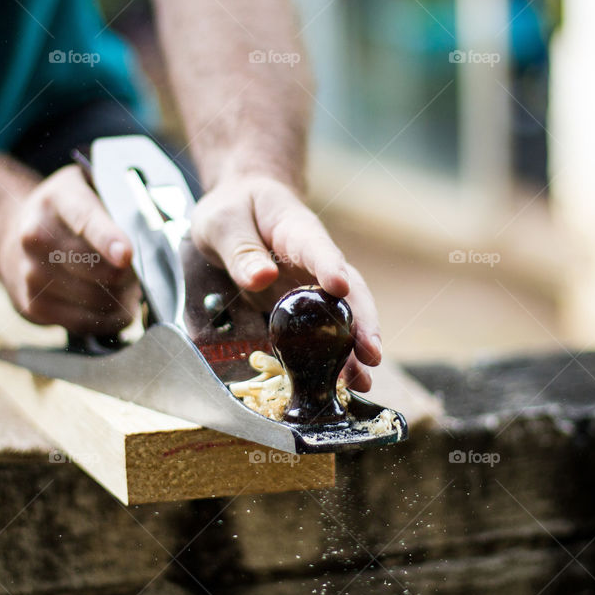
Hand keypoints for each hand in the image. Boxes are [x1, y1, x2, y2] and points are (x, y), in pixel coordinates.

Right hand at [0, 164, 140, 334]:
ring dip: (123, 299)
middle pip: (99, 269)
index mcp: (59, 199)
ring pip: (96, 300)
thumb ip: (125, 203)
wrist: (11, 236)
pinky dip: (108, 320)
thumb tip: (164, 229)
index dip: (108, 239)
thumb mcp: (92, 190)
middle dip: (131, 276)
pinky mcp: (33, 305)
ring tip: (127, 288)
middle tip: (140, 273)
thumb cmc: (70, 214)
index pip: (86, 219)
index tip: (126, 255)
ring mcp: (31, 273)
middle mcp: (37, 236)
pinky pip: (85, 323)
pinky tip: (112, 306)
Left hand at [191, 176, 381, 390]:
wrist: (239, 210)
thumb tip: (262, 278)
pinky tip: (338, 385)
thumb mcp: (223, 223)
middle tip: (372, 354)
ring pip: (342, 318)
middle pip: (349, 291)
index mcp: (297, 231)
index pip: (318, 248)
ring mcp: (312, 288)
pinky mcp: (302, 309)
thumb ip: (240, 250)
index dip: (330, 268)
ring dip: (353, 351)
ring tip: (362, 383)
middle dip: (362, 323)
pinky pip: (320, 334)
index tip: (339, 286)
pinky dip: (331, 359)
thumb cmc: (235, 210)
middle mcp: (314, 263)